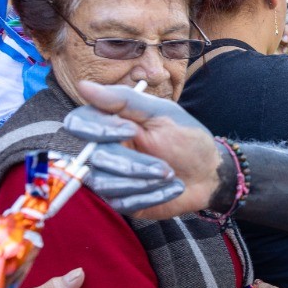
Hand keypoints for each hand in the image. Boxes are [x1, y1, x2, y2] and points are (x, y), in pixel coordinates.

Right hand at [64, 80, 220, 217]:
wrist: (208, 175)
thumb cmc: (186, 140)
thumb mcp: (161, 114)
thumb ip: (124, 100)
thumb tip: (83, 85)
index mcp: (110, 123)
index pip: (79, 122)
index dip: (99, 129)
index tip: (132, 130)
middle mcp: (103, 149)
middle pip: (95, 156)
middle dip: (133, 163)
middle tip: (165, 166)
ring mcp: (109, 177)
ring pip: (104, 182)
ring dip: (143, 181)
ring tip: (170, 176)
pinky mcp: (120, 201)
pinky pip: (121, 202)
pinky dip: (150, 196)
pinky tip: (171, 189)